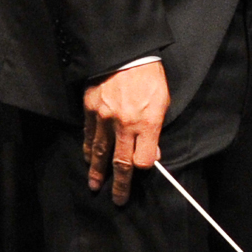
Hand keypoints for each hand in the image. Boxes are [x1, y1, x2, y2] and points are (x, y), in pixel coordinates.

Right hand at [81, 58, 167, 203]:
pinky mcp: (90, 109)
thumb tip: (152, 151)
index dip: (143, 167)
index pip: (143, 159)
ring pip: (100, 152)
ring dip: (98, 172)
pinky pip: (89, 136)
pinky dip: (89, 150)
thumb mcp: (163, 100)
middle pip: (121, 163)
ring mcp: (104, 118)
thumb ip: (156, 128)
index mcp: (146, 122)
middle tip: (118, 200)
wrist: (124, 51)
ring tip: (95, 186)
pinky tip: (89, 159)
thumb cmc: (148, 75)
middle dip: (120, 184)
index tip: (143, 169)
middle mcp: (124, 124)